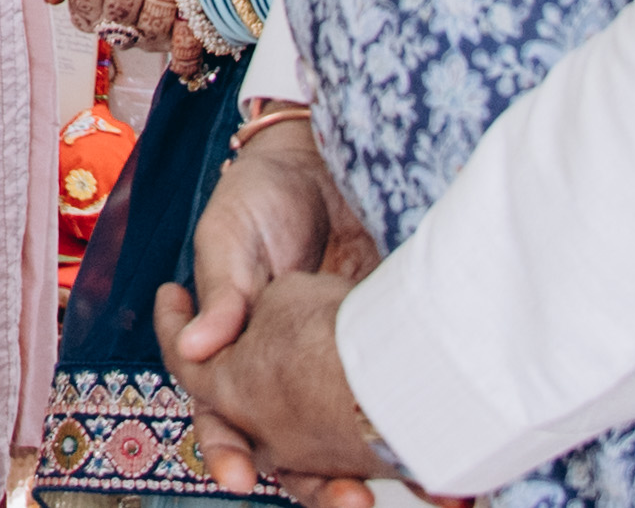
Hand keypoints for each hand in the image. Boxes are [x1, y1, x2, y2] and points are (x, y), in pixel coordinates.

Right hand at [163, 122, 394, 502]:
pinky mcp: (376, 356)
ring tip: (377, 498)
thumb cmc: (264, 193)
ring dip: (356, 476)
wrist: (327, 160)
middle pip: (286, 449)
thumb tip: (198, 345)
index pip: (221, 413)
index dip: (226, 448)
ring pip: (337, 443)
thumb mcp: (230, 233)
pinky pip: (387, 408)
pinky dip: (408, 443)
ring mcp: (329, 367)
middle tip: (345, 501)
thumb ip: (222, 290)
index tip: (238, 474)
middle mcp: (278, 371)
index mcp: (231, 349)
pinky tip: (436, 466)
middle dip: (311, 485)